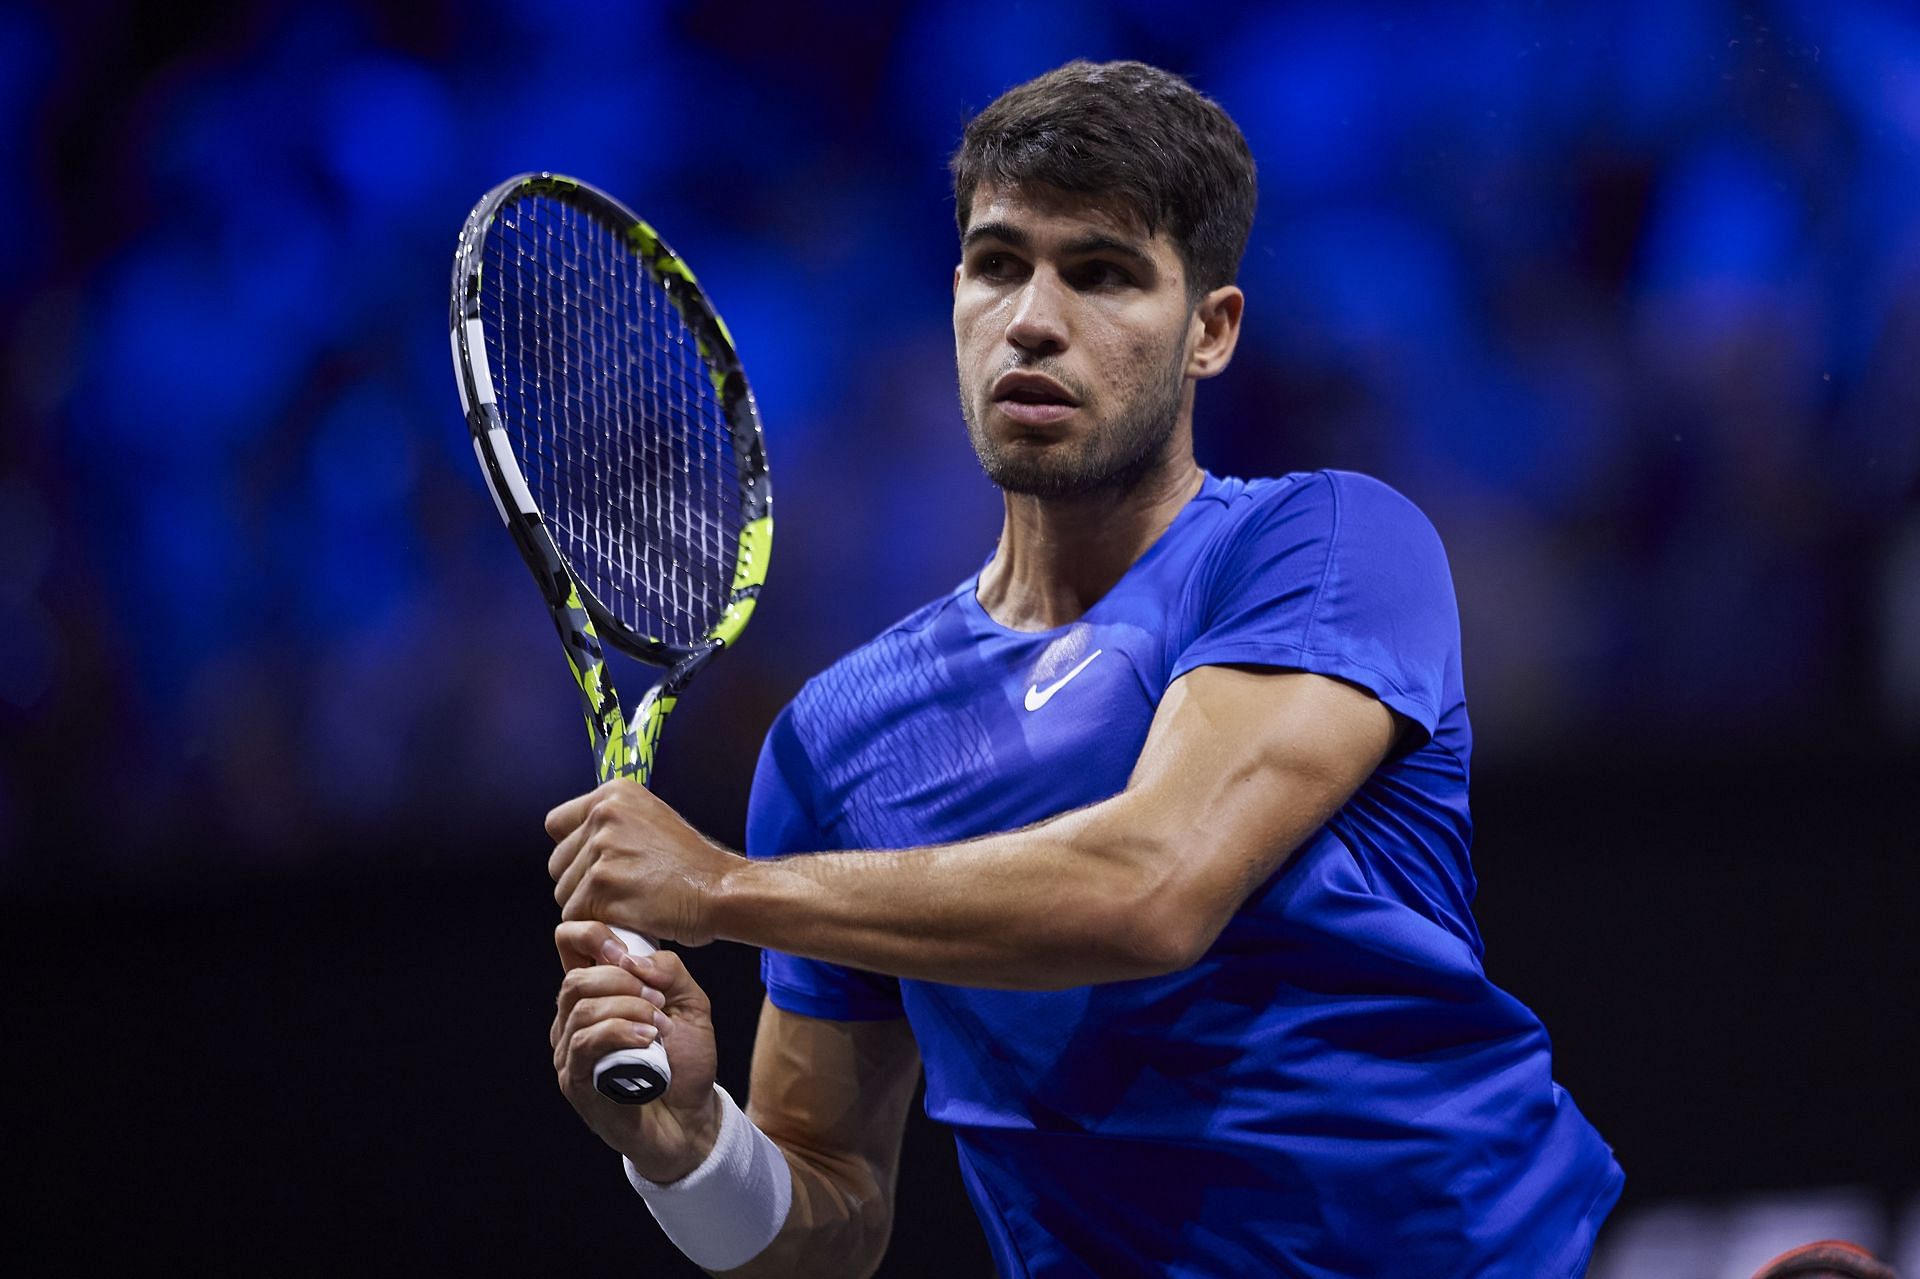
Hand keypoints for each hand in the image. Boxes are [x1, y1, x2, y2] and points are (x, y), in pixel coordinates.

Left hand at [545, 780, 743, 944]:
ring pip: (565, 893)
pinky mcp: (601, 888)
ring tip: (625, 905)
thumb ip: (614, 823)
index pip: (557, 824)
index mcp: (614, 794)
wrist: (720, 890)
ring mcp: (601, 852)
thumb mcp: (653, 819)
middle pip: (557, 863)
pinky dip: (597, 924)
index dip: (573, 849)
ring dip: (589, 907)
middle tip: (616, 891)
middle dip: (579, 882)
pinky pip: (576, 916)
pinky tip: (624, 919)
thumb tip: (578, 840)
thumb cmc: (693, 865)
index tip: (594, 863)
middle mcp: (604, 816)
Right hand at [551, 921, 723, 1181]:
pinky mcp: (575, 1080)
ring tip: (659, 1027)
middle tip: (659, 1001)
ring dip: (628, 1009)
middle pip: (575, 978)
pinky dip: (619, 1032)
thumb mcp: (690, 1003)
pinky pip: (585, 1042)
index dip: (591, 934)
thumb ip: (668, 970)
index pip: (569, 944)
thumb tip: (631, 960)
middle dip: (622, 982)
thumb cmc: (685, 1060)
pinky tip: (648, 1039)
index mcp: (598, 992)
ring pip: (580, 1009)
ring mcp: (570, 1051)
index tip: (626, 952)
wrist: (691, 1118)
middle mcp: (574, 1019)